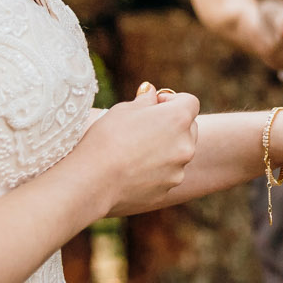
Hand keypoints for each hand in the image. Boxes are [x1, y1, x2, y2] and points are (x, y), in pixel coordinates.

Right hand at [77, 89, 200, 215]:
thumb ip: (145, 99)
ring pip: (178, 154)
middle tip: (145, 127)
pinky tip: (132, 170)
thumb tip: (152, 93)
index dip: (172, 101)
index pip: (190, 103)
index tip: (153, 106)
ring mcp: (178, 170)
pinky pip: (167, 174)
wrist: (93, 180)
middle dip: (173, 125)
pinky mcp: (167, 190)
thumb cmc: (107, 138)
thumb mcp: (124, 109)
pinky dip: (156, 170)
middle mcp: (185, 145)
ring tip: (135, 151)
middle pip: (189, 128)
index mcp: (178, 118)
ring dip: (165, 149)